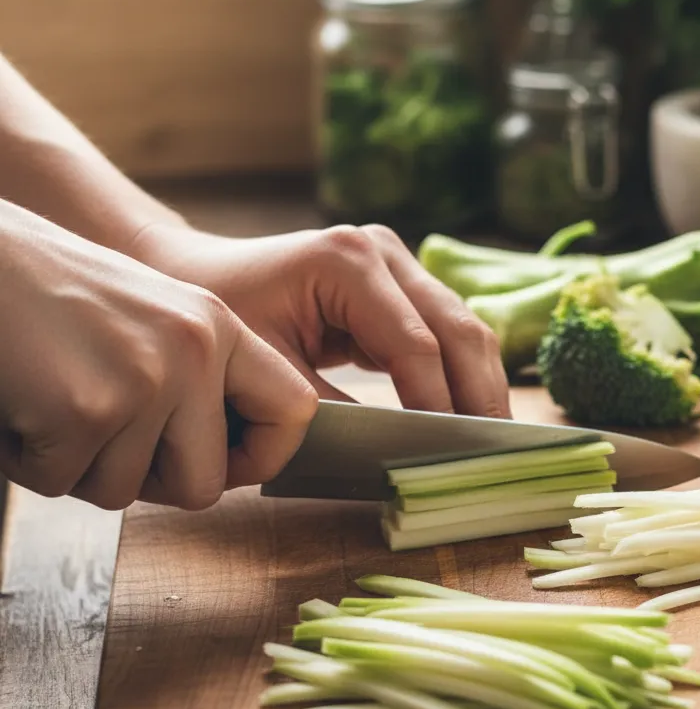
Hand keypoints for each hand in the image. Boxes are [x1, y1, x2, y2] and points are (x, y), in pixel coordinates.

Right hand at [0, 201, 317, 509]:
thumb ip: (198, 377)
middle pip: (205, 485)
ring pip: (124, 492)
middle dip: (146, 480)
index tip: (226, 465)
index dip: (265, 457)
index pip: (296, 411)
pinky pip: (63, 484)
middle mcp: (194, 350)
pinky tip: (21, 404)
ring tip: (51, 400)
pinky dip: (29, 460)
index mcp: (218, 327)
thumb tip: (227, 464)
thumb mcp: (152, 316)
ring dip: (77, 466)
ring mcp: (146, 379)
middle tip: (100, 434)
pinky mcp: (87, 409)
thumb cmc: (50, 293)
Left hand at [131, 222, 511, 418]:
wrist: (192, 278)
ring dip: (481, 383)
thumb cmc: (220, 321)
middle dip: (480, 393)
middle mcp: (382, 252)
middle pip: (458, 328)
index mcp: (346, 262)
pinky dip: (460, 372)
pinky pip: (445, 332)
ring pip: (464, 327)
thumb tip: (393, 454)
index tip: (454, 456)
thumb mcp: (269, 372)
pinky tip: (470, 413)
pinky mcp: (399, 284)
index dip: (440, 404)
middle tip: (498, 451)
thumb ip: (331, 413)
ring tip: (494, 439)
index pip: (415, 344)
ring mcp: (396, 263)